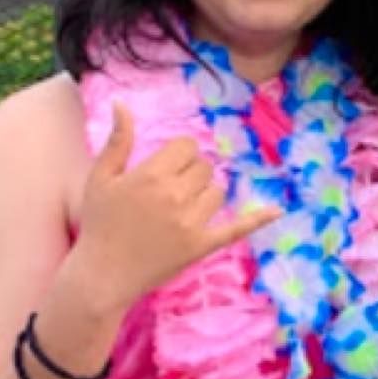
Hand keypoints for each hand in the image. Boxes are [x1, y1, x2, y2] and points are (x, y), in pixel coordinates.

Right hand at [71, 101, 278, 314]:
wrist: (103, 274)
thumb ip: (118, 140)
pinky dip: (258, 218)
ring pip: (217, 191)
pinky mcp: (202, 246)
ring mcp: (192, 222)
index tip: (166, 167)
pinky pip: (237, 228)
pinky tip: (277, 210)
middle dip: (191, 173)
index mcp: (151, 175)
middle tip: (170, 190)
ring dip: (205, 193)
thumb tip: (122, 103)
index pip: (187, 147)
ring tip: (181, 208)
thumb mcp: (101, 177)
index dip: (179, 154)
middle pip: (204, 167)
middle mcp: (175, 196)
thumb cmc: (99, 223)